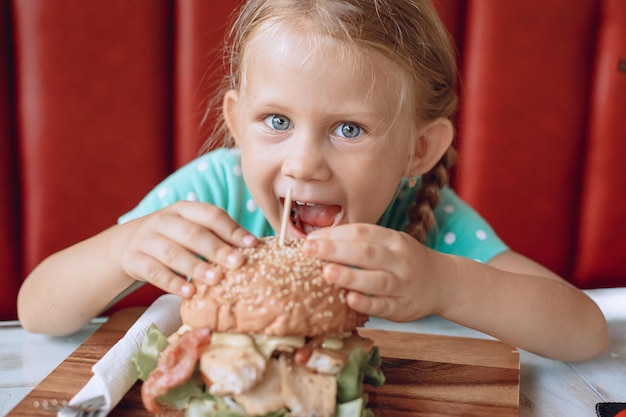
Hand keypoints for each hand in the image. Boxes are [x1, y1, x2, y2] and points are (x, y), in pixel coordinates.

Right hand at [117, 201, 256, 297]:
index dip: (232, 229)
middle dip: (217, 249)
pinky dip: (172, 282)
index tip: (252, 244)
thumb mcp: (191, 229)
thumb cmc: (173, 238)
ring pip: (173, 253)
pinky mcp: (133, 259)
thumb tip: (254, 247)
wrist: (127, 244)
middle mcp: (163, 220)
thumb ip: (217, 236)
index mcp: (184, 209)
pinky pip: (154, 272)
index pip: (210, 215)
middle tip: (238, 263)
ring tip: (216, 279)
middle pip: (192, 234)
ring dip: (196, 267)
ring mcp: (146, 239)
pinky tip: (188, 292)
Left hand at [302, 223, 445, 321]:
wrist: (443, 282)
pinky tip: (350, 300)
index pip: (362, 232)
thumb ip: (361, 242)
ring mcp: (403, 285)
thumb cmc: (405, 261)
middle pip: (367, 253)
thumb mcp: (390, 243)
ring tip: (327, 273)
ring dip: (350, 276)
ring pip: (376, 280)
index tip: (310, 239)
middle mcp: (399, 260)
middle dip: (336, 250)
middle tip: (309, 250)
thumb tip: (318, 241)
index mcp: (393, 240)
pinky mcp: (403, 308)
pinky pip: (384, 306)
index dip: (335, 234)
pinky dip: (367, 304)